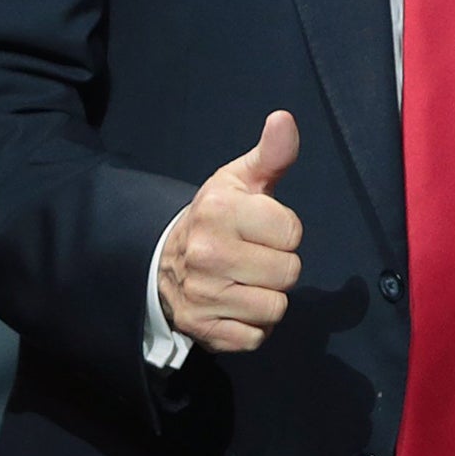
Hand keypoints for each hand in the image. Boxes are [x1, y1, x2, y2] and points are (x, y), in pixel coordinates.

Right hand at [158, 112, 302, 353]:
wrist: (161, 262)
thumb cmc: (215, 217)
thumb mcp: (240, 180)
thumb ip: (271, 154)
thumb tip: (284, 118)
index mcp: (219, 210)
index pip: (292, 233)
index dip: (284, 232)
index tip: (262, 228)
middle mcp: (208, 253)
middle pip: (289, 272)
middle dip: (279, 265)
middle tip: (253, 255)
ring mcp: (203, 296)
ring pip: (276, 307)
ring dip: (268, 296)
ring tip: (244, 279)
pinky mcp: (203, 330)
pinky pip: (257, 337)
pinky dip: (252, 326)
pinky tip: (235, 304)